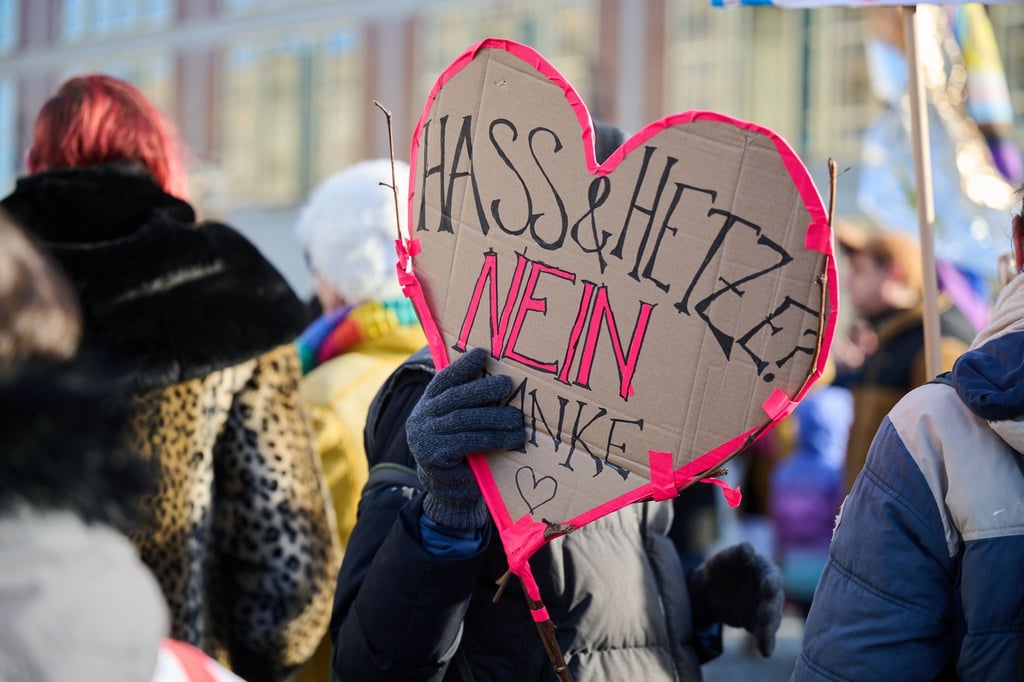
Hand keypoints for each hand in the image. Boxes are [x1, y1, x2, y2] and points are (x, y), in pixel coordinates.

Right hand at [406, 348, 523, 529]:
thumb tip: (498, 376)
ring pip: (464, 419)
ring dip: (495, 417)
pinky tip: (511, 439)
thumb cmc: (460, 449)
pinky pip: (468, 442)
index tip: (482, 354)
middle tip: (507, 385)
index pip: (443, 380)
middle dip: (483, 389)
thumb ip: (468, 401)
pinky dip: (493, 439)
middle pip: (455, 397)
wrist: (446, 490)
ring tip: (518, 419)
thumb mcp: (459, 422)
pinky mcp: (434, 457)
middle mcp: (422, 417)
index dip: (462, 366)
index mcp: (427, 403)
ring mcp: (425, 437)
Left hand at [688, 542, 783, 656]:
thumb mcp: (724, 558)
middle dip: (770, 609)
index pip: (772, 577)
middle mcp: (771, 591)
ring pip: (771, 620)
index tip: (769, 587)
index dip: (770, 582)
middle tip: (764, 616)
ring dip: (768, 628)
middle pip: (774, 601)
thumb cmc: (722, 567)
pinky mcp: (757, 623)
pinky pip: (763, 634)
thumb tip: (748, 548)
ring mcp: (766, 608)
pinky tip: (765, 652)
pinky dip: (765, 642)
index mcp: (766, 570)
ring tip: (764, 639)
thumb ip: (736, 554)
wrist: (712, 588)